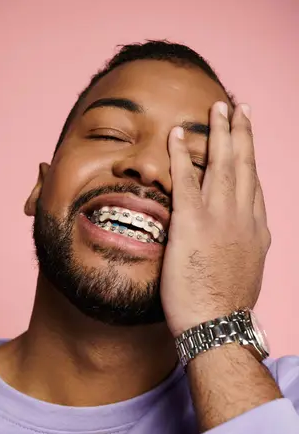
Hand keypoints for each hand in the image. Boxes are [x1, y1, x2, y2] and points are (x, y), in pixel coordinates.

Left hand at [161, 101, 270, 338]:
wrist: (217, 326)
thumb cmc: (226, 309)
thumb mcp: (245, 276)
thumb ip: (242, 253)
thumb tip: (237, 248)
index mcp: (256, 232)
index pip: (255, 188)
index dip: (251, 163)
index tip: (247, 146)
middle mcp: (243, 218)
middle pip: (245, 166)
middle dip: (242, 134)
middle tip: (239, 108)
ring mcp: (219, 218)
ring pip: (223, 164)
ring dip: (220, 132)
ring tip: (218, 107)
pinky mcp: (192, 223)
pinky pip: (187, 180)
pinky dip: (183, 154)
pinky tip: (178, 134)